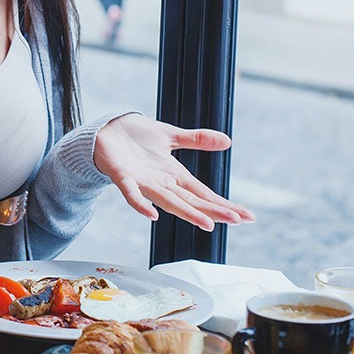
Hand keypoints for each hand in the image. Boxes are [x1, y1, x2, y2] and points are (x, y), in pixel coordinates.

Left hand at [93, 113, 255, 230]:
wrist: (105, 131)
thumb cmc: (136, 137)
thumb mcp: (171, 135)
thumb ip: (197, 140)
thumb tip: (228, 141)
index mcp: (173, 175)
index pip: (204, 193)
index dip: (224, 204)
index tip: (247, 216)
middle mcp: (161, 183)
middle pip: (191, 200)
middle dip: (214, 210)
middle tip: (237, 220)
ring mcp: (142, 182)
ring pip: (167, 201)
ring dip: (186, 213)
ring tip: (207, 223)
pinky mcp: (122, 176)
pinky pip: (131, 193)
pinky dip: (140, 204)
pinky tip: (152, 214)